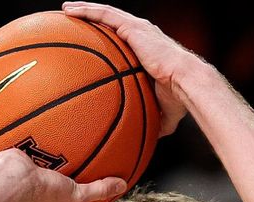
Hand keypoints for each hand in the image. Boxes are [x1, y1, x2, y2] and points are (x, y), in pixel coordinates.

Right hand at [0, 149, 126, 201]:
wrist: (8, 182)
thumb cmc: (37, 197)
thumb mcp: (74, 196)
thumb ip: (97, 192)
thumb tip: (120, 186)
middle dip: (42, 195)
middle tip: (51, 185)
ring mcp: (9, 190)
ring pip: (20, 182)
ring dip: (28, 171)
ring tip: (39, 156)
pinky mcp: (0, 172)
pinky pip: (8, 161)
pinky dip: (15, 150)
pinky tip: (24, 136)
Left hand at [62, 1, 192, 136]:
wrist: (186, 83)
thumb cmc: (178, 97)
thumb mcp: (164, 112)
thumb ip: (154, 119)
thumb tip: (149, 137)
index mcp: (147, 49)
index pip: (123, 40)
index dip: (109, 38)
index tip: (93, 43)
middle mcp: (142, 34)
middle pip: (111, 22)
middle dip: (92, 18)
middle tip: (73, 20)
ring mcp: (137, 28)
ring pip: (105, 14)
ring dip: (85, 10)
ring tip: (67, 9)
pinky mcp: (133, 27)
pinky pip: (105, 15)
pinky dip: (87, 11)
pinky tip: (70, 11)